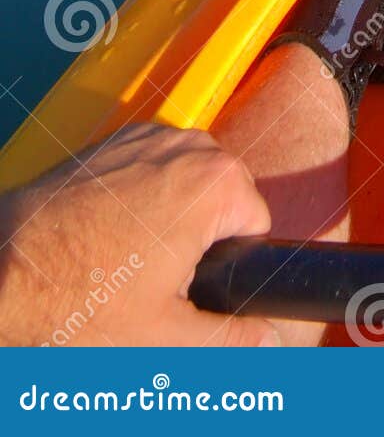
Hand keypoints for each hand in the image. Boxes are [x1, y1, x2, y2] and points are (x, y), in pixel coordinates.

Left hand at [0, 122, 278, 346]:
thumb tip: (266, 338)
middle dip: (202, 236)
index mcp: (213, 184)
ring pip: (188, 180)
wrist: (1, 271)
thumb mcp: (165, 337)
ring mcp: (147, 136)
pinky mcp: (114, 139)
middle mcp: (187, 145)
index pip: (256, 221)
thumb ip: (231, 338)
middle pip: (224, 196)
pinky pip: (152, 167)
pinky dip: (141, 195)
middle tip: (156, 279)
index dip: (228, 261)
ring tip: (127, 259)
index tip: (193, 283)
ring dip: (173, 215)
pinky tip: (108, 234)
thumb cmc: (77, 301)